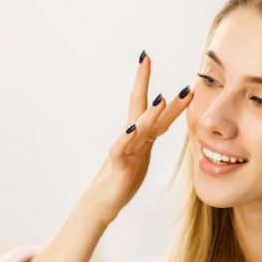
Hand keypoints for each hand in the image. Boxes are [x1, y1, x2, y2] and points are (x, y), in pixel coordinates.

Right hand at [84, 52, 193, 224]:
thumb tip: (157, 121)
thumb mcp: (140, 156)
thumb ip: (147, 138)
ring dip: (149, 114)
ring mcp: (124, 152)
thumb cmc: (121, 180)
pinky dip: (127, 140)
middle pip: (140, 107)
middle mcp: (131, 139)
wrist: (100, 203)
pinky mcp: (120, 168)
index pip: (148, 105)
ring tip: (161, 99)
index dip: (149, 82)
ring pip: (138, 130)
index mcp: (140, 136)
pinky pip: (122, 152)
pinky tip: (133, 130)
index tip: (147, 58)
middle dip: (141, 82)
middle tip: (145, 58)